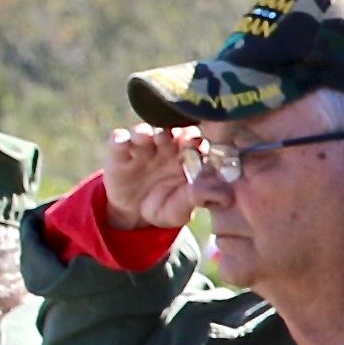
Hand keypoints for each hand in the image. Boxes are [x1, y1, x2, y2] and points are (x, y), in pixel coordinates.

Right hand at [103, 123, 205, 238]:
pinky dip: (119, 138)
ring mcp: (143, 146)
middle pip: (173, 130)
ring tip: (147, 136)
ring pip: (145, 130)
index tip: (202, 147)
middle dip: (175, 131)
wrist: (134, 214)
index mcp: (188, 156)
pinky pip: (118, 139)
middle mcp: (167, 145)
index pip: (198, 141)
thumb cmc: (166, 206)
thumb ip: (200, 198)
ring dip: (147, 131)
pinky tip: (122, 141)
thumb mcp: (182, 209)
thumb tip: (225, 197)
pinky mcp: (119, 151)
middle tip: (179, 136)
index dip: (200, 143)